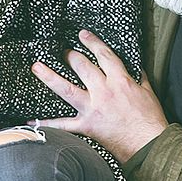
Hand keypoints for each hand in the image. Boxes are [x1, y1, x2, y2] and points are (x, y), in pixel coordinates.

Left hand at [30, 29, 167, 162]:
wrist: (149, 146)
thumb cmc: (151, 120)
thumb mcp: (148, 93)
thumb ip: (138, 78)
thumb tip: (134, 68)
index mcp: (120, 81)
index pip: (104, 55)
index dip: (92, 42)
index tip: (82, 35)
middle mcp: (104, 92)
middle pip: (82, 67)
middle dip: (71, 56)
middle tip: (63, 51)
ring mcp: (93, 108)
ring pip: (66, 89)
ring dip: (50, 77)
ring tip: (37, 67)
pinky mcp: (87, 126)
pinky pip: (64, 124)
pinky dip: (47, 123)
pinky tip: (31, 120)